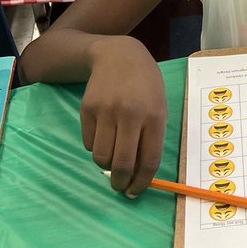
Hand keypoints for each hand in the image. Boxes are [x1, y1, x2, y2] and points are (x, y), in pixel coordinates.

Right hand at [80, 37, 167, 195]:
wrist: (118, 55)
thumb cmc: (145, 84)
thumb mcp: (159, 105)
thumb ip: (152, 137)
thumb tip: (140, 173)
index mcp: (154, 115)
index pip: (149, 160)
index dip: (142, 182)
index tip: (136, 192)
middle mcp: (130, 114)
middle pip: (123, 164)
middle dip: (121, 183)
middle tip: (121, 187)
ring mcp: (106, 111)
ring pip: (102, 157)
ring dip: (106, 167)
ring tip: (113, 160)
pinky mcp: (87, 110)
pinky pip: (89, 143)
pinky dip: (96, 148)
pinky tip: (104, 136)